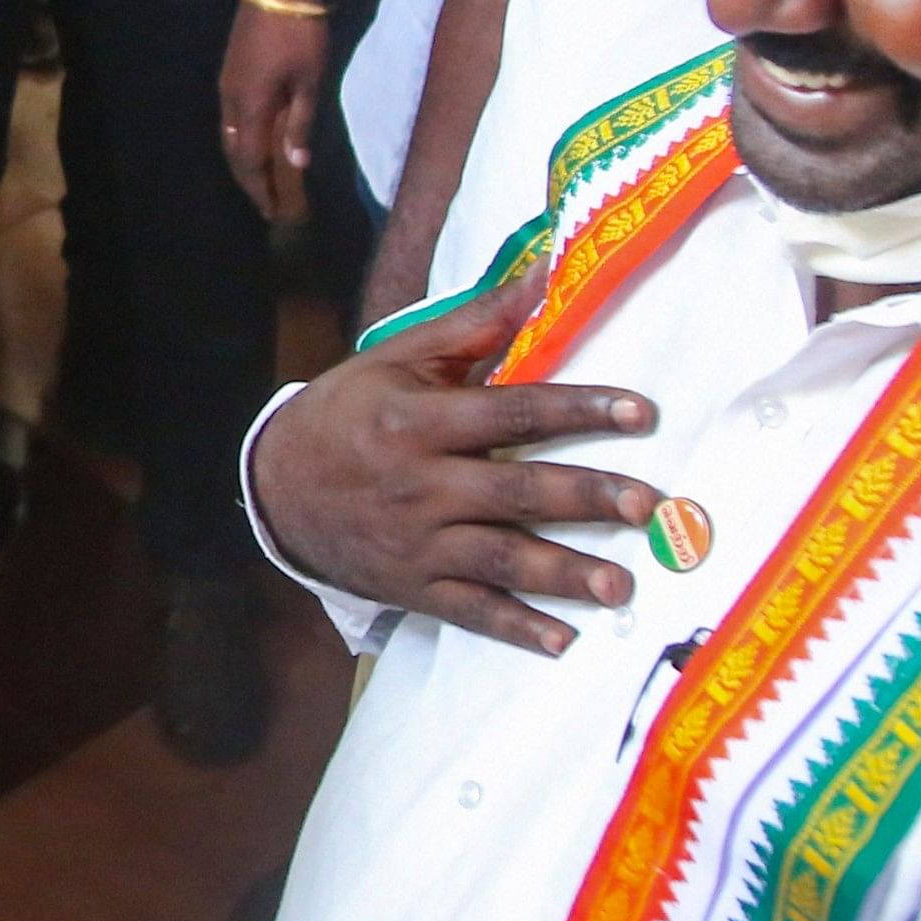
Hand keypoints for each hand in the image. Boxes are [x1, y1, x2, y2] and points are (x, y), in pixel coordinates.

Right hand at [219, 2, 326, 222]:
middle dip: (249, 181)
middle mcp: (230, 100)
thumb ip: (300, 123)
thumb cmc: (300, 33)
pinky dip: (243, 137)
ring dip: (244, 159)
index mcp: (248, 107)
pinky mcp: (231, 69)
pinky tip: (257, 139)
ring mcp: (227, 83)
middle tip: (267, 203)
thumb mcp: (309, 81)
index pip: (250, 162)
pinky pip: (231, 116)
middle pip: (234, 152)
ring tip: (262, 177)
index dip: (260, 190)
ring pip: (229, 134)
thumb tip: (296, 163)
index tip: (273, 214)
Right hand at [245, 277, 657, 654]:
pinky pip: (469, 609)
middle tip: (646, 505)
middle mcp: (420, 485)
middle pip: (515, 491)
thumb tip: (541, 279)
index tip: (639, 412)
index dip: (577, 410)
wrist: (274, 488)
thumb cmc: (346, 412)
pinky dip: (515, 628)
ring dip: (563, 574)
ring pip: (500, 558)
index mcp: (418, 420)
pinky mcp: (412, 586)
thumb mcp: (396, 359)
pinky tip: (562, 641)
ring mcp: (417, 542)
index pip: (510, 412)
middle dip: (583, 498)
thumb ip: (473, 326)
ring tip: (620, 585)